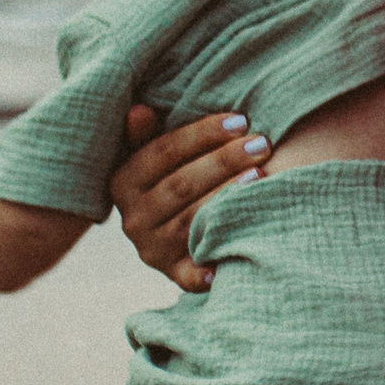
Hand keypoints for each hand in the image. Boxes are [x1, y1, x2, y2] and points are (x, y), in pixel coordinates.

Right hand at [109, 106, 270, 293]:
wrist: (167, 235)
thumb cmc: (170, 178)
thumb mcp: (150, 154)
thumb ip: (145, 135)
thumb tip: (140, 110)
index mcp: (123, 183)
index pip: (164, 152)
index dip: (202, 134)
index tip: (241, 120)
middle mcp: (133, 219)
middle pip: (181, 185)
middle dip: (224, 162)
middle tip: (261, 145)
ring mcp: (153, 250)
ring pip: (192, 221)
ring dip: (227, 197)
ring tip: (261, 176)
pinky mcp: (175, 274)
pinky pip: (192, 273)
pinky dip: (209, 268)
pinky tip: (237, 251)